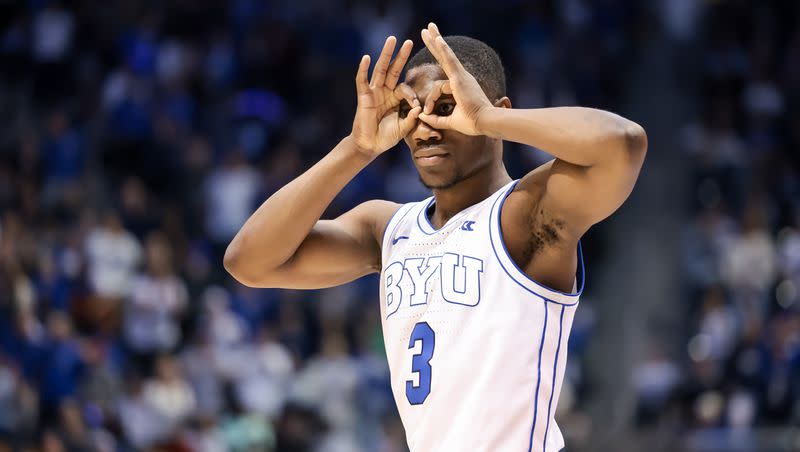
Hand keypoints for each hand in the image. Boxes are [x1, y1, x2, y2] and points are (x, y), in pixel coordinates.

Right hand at [350, 36, 422, 156]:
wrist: (370, 146)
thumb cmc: (386, 137)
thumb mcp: (403, 128)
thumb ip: (411, 119)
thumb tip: (420, 109)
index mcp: (395, 98)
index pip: (405, 88)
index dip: (411, 95)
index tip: (416, 106)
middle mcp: (384, 91)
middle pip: (393, 70)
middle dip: (401, 56)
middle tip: (409, 41)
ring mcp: (374, 92)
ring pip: (380, 70)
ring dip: (386, 54)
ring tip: (392, 40)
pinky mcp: (364, 97)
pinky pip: (362, 81)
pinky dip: (363, 69)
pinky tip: (366, 58)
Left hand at [418, 22, 493, 135]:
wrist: (485, 122)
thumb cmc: (472, 123)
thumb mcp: (450, 121)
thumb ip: (436, 119)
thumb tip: (422, 117)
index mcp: (459, 87)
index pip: (439, 87)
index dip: (430, 99)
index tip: (427, 112)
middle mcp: (461, 78)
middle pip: (445, 58)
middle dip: (435, 45)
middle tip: (428, 30)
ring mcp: (461, 77)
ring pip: (446, 55)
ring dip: (436, 41)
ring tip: (428, 28)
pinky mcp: (460, 78)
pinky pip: (450, 61)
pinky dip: (444, 50)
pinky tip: (437, 39)